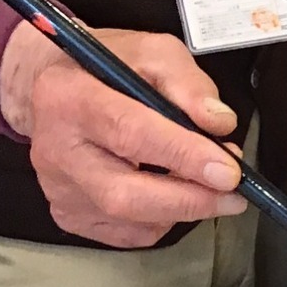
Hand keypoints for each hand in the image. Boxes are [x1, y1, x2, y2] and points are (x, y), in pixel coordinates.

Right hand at [0, 21, 246, 246]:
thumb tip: (219, 124)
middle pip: (126, 193)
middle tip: (234, 194)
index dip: (184, 156)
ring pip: (131, 220)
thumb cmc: (107, 68)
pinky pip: (129, 233)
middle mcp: (55, 150)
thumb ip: (188, 84)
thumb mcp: (152, 52)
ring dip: (183, 209)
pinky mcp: (69, 215)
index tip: (229, 171)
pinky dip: (163, 219)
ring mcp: (59, 189)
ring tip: (207, 185)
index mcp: (69, 98)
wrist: (52, 90)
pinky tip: (171, 193)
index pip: (130, 133)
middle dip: (191, 199)